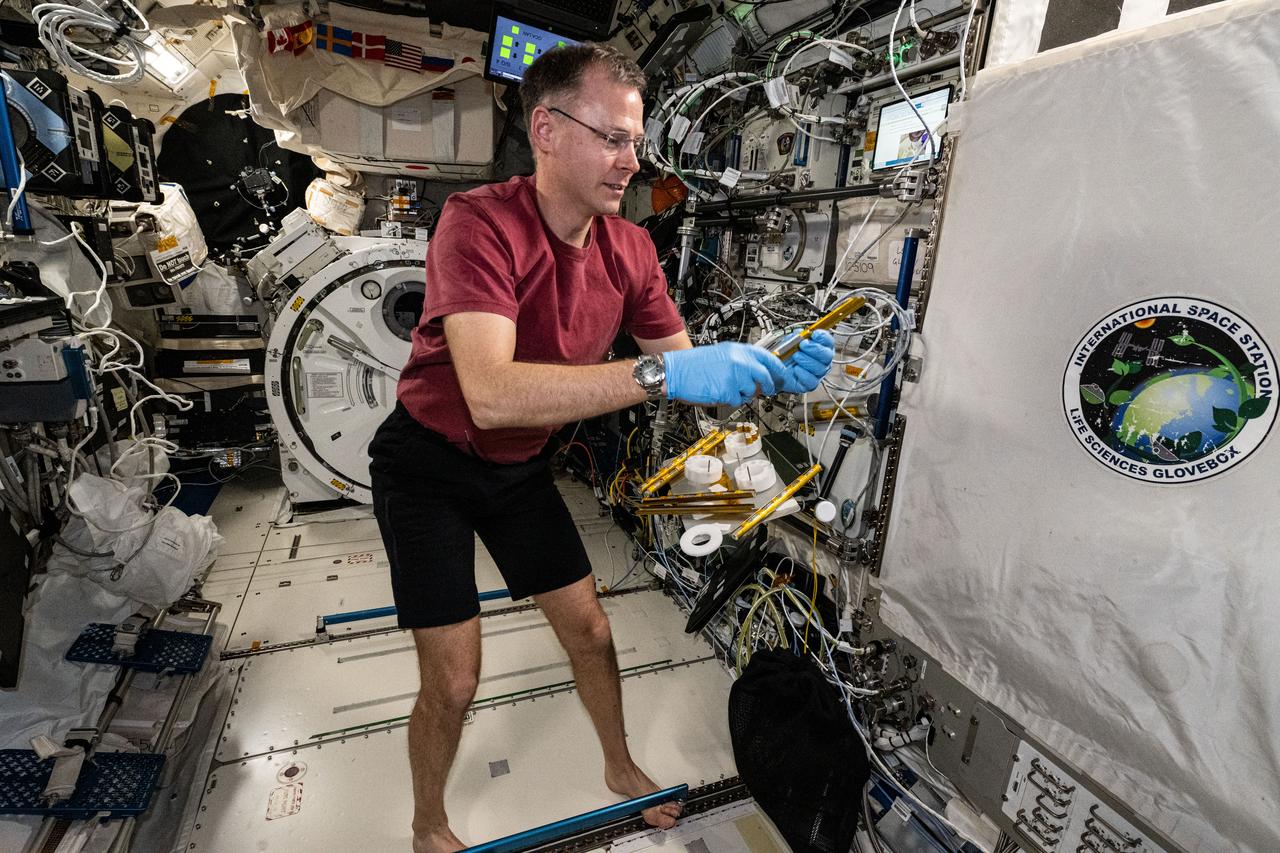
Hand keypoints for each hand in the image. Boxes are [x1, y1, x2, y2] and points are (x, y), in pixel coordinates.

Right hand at [663, 342, 785, 405]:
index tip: (783, 375)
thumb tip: (760, 372)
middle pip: (765, 376)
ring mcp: (734, 376)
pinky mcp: (727, 390)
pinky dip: (730, 400)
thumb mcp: (723, 353)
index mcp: (739, 350)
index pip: (768, 357)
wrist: (676, 371)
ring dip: (744, 393)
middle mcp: (739, 361)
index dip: (778, 368)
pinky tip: (719, 392)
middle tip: (769, 390)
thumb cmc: (695, 364)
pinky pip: (737, 400)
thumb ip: (742, 360)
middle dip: (769, 385)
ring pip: (752, 391)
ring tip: (728, 387)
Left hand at [779, 329, 835, 393]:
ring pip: (820, 368)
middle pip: (828, 355)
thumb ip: (797, 336)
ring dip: (807, 360)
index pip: (829, 341)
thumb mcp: (790, 340)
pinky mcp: (810, 384)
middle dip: (815, 348)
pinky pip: (812, 381)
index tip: (814, 334)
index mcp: (820, 347)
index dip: (824, 337)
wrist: (774, 369)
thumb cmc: (785, 355)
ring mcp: (817, 373)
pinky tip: (796, 368)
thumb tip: (802, 333)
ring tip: (796, 356)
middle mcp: (822, 361)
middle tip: (803, 345)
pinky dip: (803, 373)